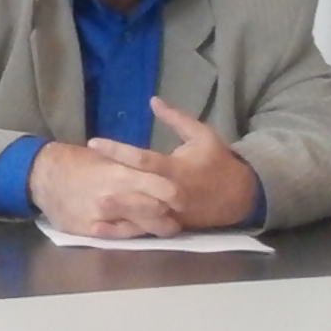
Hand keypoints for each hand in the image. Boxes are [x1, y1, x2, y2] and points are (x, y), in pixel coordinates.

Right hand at [28, 140, 181, 236]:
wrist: (41, 176)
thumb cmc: (76, 162)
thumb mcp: (105, 157)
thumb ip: (131, 168)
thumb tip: (157, 173)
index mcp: (120, 175)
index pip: (160, 187)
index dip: (174, 193)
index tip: (184, 197)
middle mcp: (115, 198)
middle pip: (154, 212)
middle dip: (169, 215)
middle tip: (178, 215)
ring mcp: (102, 218)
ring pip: (139, 228)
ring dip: (154, 228)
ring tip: (164, 226)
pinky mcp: (90, 231)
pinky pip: (117, 237)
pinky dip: (130, 234)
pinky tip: (136, 231)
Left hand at [83, 97, 258, 229]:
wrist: (242, 196)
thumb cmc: (218, 161)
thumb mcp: (202, 135)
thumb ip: (176, 119)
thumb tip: (152, 100)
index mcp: (177, 169)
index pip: (143, 159)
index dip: (118, 150)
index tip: (93, 142)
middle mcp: (173, 194)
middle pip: (140, 192)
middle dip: (116, 188)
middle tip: (88, 182)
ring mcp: (173, 214)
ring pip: (142, 215)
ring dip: (119, 212)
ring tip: (94, 208)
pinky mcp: (172, 227)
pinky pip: (147, 230)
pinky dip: (126, 230)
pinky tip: (103, 230)